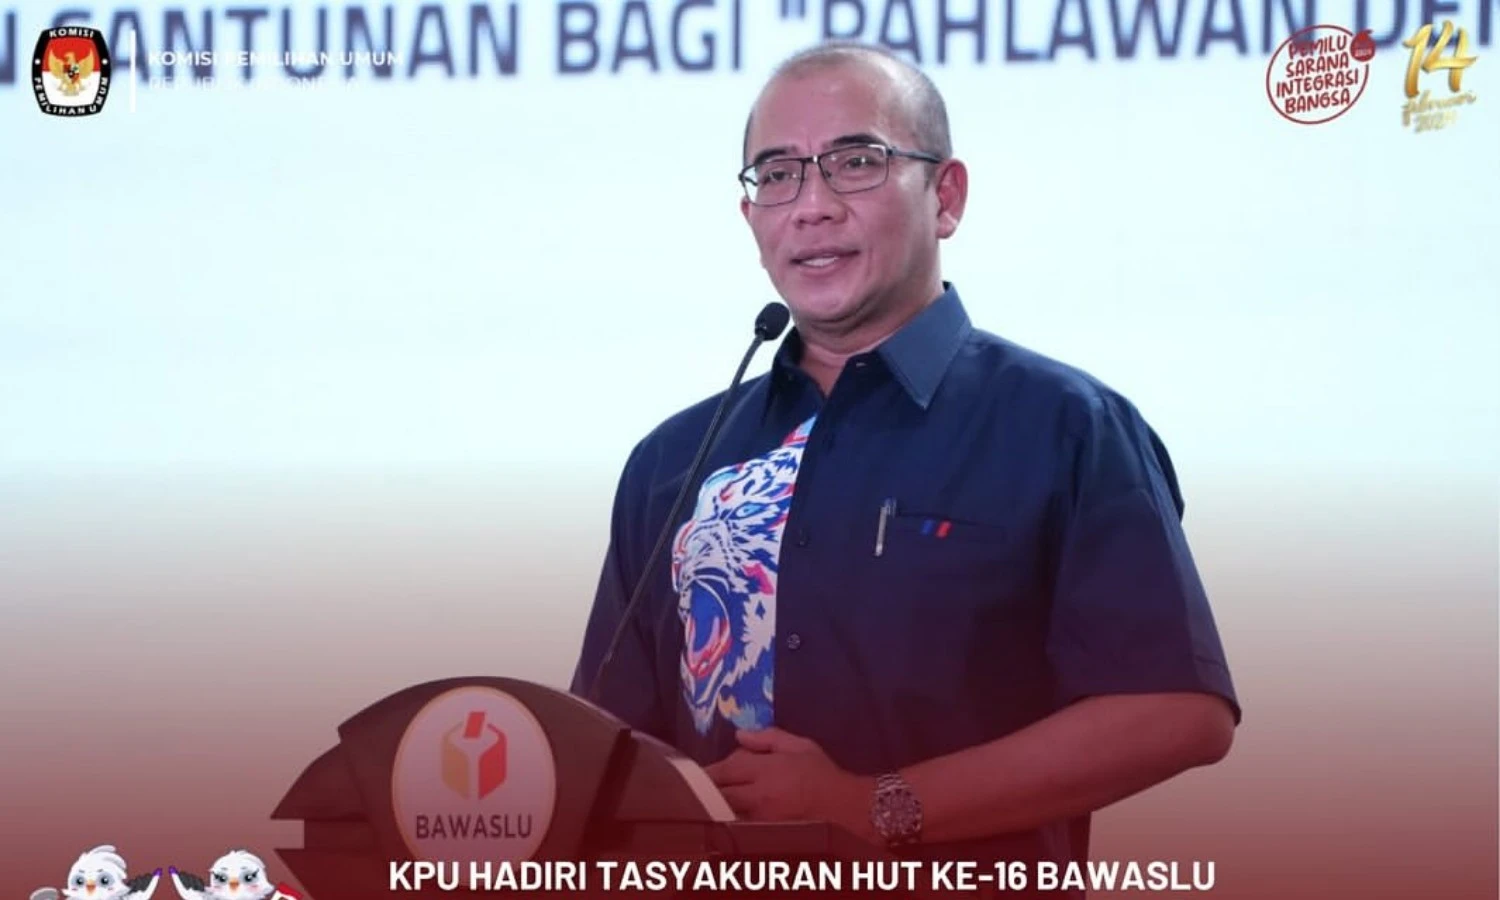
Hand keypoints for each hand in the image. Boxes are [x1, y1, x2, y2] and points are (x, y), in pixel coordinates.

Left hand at [705, 728, 876, 842]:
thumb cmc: (824, 775)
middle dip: (705, 791)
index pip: (726, 769)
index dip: (708, 771)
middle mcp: (761, 796)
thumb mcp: (801, 746)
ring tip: (707, 804)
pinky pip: (739, 829)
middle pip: (719, 794)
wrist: (850, 811)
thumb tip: (740, 735)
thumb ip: (768, 737)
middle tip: (694, 789)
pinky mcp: (767, 837)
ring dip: (715, 808)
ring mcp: (762, 820)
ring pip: (725, 814)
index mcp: (767, 770)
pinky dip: (730, 823)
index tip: (698, 773)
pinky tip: (727, 819)